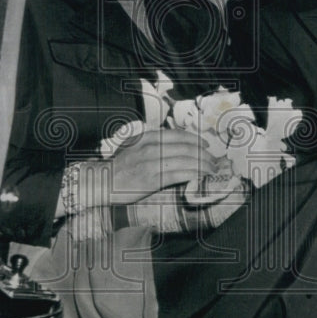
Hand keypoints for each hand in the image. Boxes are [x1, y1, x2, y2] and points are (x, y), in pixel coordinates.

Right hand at [87, 129, 220, 206]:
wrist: (103, 182)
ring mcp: (151, 163)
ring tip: (212, 169)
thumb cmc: (121, 166)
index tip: (205, 145)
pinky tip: (200, 176)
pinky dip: (193, 174)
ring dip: (202, 164)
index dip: (195, 139)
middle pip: (185, 147)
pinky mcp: (152, 180)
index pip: (177, 135)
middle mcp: (150, 147)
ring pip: (185, 160)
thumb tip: (176, 148)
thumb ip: (153, 144)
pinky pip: (178, 175)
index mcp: (147, 137)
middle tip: (213, 160)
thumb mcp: (135, 147)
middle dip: (203, 154)